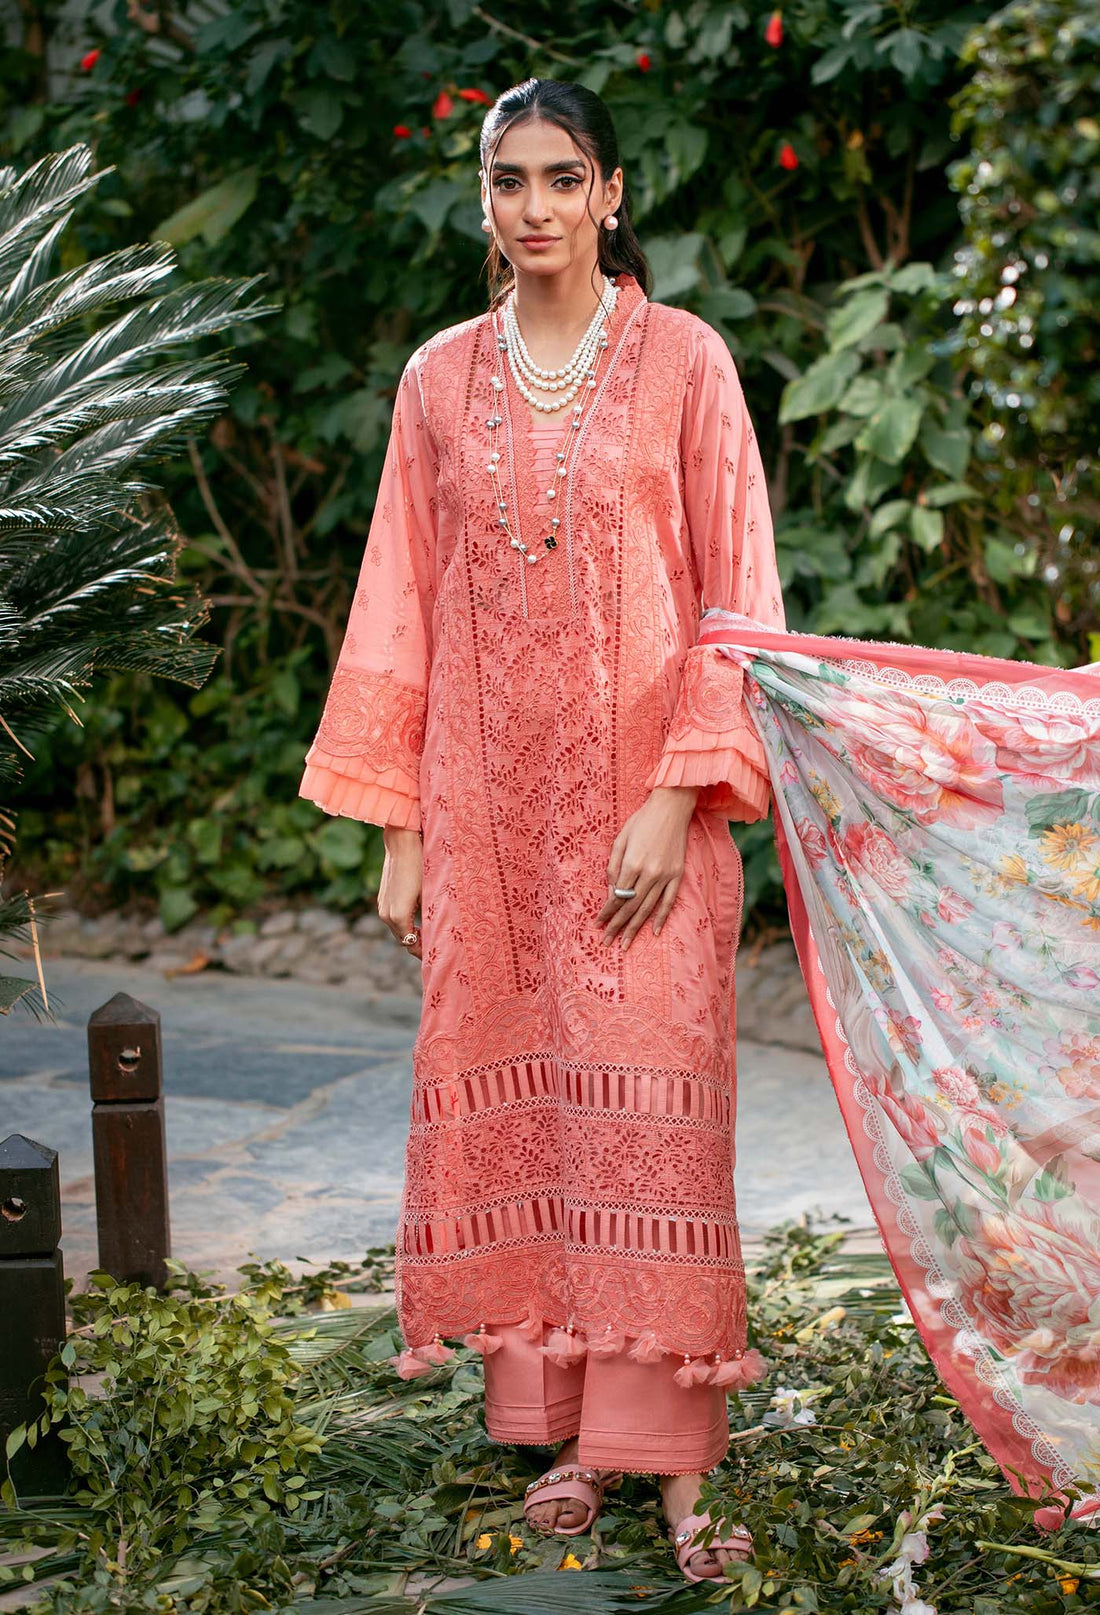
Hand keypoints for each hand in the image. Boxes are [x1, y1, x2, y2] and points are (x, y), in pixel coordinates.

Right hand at [378, 825, 423, 959]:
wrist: (402, 845)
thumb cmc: (420, 867)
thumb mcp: (429, 894)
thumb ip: (429, 916)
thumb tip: (435, 932)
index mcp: (398, 916)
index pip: (409, 944)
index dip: (421, 951)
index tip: (434, 952)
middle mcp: (386, 914)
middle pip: (402, 938)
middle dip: (416, 944)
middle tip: (434, 946)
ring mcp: (382, 906)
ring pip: (397, 928)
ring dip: (410, 932)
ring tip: (427, 934)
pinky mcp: (382, 898)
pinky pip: (393, 917)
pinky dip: (404, 922)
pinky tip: (417, 919)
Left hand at [597, 786, 699, 950]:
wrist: (671, 808)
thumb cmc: (641, 821)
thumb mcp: (620, 840)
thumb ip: (613, 867)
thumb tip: (610, 893)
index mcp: (631, 863)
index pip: (616, 896)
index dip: (606, 912)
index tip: (598, 924)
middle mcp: (649, 873)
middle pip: (630, 906)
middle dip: (617, 926)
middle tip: (607, 942)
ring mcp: (665, 875)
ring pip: (647, 908)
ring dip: (635, 928)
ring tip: (625, 944)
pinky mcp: (677, 875)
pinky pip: (668, 901)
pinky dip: (661, 918)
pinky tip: (653, 932)